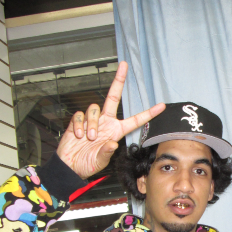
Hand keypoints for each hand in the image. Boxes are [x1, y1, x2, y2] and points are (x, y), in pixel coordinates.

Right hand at [56, 61, 164, 178]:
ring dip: (92, 123)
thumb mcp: (100, 161)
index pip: (135, 120)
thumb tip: (112, 143)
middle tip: (124, 65)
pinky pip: (80, 115)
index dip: (148, 113)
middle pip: (113, 97)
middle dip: (118, 80)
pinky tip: (78, 135)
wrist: (69, 165)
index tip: (161, 106)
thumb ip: (106, 152)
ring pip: (94, 108)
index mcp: (116, 131)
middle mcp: (106, 122)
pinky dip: (79, 125)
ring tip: (89, 138)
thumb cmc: (87, 163)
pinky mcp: (79, 120)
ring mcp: (92, 120)